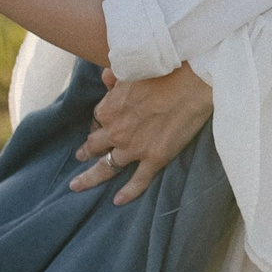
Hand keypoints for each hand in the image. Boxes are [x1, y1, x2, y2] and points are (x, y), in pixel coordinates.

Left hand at [73, 65, 212, 204]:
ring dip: (91, 177)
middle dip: (85, 152)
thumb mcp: (131, 70)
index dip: (100, 123)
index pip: (97, 120)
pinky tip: (117, 201)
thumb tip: (105, 78)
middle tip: (80, 157)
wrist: (192, 83)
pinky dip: (127, 193)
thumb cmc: (164, 72)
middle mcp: (116, 132)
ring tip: (79, 184)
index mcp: (108, 110)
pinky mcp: (155, 158)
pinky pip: (138, 181)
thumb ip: (114, 77)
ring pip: (107, 168)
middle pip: (94, 146)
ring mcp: (134, 148)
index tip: (101, 126)